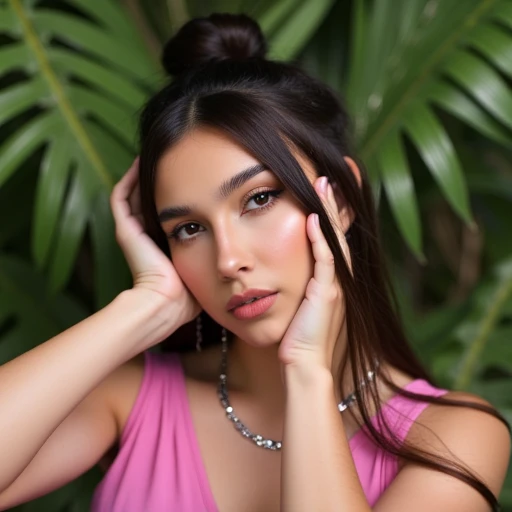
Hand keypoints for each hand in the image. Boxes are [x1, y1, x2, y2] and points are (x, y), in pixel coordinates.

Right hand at [110, 157, 200, 329]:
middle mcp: (144, 234)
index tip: (192, 175)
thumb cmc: (189, 291)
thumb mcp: (203, 265)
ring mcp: (132, 231)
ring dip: (145, 174)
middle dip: (161, 178)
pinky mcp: (124, 229)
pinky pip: (121, 196)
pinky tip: (142, 162)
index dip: (176, 193)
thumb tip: (236, 247)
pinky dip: (130, 178)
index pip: (165, 210)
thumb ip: (212, 251)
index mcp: (161, 242)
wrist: (169, 302)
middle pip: (149, 198)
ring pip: (134, 193)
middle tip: (175, 158)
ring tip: (159, 153)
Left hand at [277, 176, 349, 370]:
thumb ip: (295, 285)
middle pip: (336, 233)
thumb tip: (275, 270)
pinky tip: (313, 219)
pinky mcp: (327, 295)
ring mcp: (334, 286)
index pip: (329, 239)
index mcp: (328, 280)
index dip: (326, 214)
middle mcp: (336, 279)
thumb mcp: (296, 305)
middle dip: (332, 205)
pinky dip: (320, 239)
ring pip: (334, 241)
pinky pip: (326, 261)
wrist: (303, 364)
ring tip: (322, 185)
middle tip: (326, 177)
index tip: (318, 190)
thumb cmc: (296, 338)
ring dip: (328, 213)